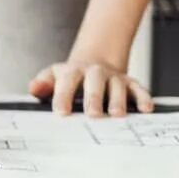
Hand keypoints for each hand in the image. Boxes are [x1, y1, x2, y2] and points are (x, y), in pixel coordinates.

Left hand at [29, 59, 152, 117]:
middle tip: (92, 115)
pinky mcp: (130, 84)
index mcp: (73, 72)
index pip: (67, 81)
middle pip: (95, 82)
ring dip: (118, 100)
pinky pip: (139, 89)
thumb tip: (33, 88)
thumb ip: (42, 84)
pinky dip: (143, 98)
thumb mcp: (53, 76)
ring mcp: (114, 77)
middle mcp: (95, 73)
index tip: (60, 112)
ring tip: (117, 115)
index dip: (63, 96)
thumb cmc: (71, 77)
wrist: (94, 63)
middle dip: (94, 98)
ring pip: (117, 86)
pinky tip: (145, 109)